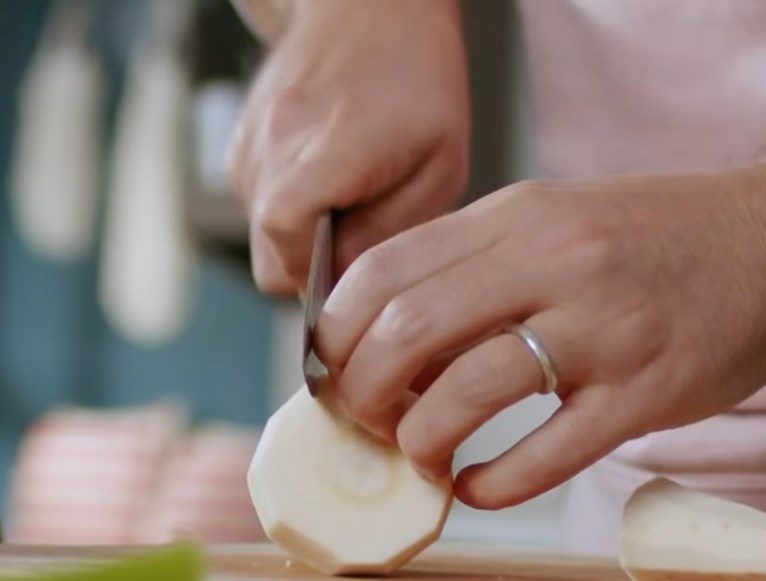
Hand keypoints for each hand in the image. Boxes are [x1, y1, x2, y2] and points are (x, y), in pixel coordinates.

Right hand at [228, 0, 469, 293]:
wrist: (371, 11)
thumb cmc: (418, 86)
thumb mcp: (438, 168)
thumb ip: (388, 232)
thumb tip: (342, 282)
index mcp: (332, 143)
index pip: (285, 229)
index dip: (314, 271)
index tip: (348, 272)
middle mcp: (276, 141)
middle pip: (268, 258)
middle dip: (311, 269)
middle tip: (357, 242)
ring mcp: (251, 143)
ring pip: (261, 240)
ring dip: (303, 239)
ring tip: (347, 199)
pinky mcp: (241, 145)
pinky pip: (257, 210)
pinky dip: (290, 213)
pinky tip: (325, 181)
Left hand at [316, 156, 765, 507]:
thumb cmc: (644, 241)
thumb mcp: (548, 223)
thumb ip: (467, 269)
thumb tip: (382, 338)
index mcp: (515, 217)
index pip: (380, 273)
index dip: (334, 335)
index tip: (331, 374)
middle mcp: (554, 262)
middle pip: (407, 331)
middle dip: (361, 393)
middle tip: (368, 422)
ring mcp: (602, 329)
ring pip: (468, 391)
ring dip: (420, 440)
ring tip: (420, 455)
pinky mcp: (645, 393)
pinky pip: (546, 455)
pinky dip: (492, 485)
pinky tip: (474, 489)